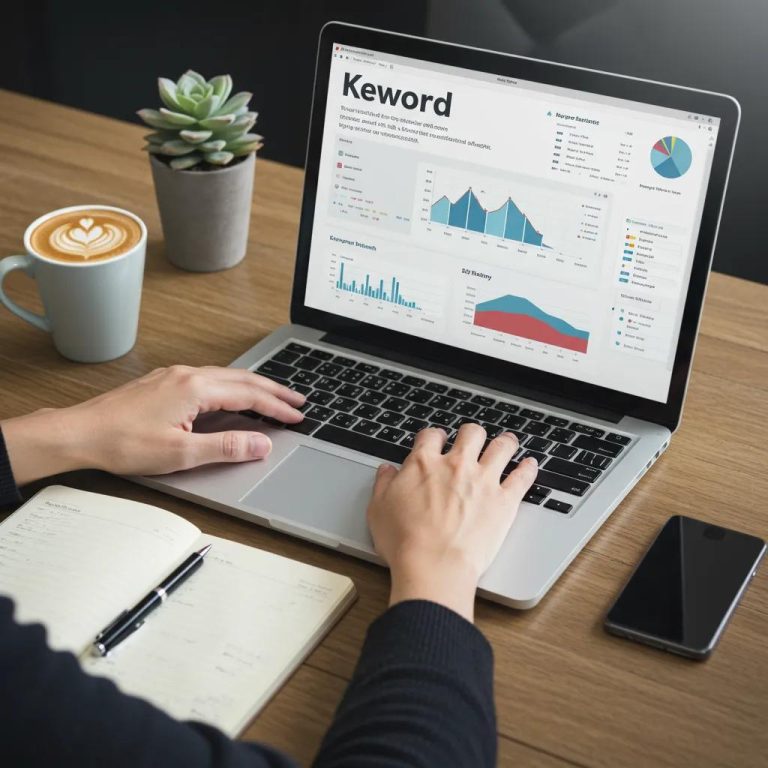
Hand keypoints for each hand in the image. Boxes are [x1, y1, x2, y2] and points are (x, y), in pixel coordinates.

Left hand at [1, 365, 304, 483]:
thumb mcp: (181, 453)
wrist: (79, 433)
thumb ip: (226, 447)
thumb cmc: (122, 443)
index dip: (277, 408)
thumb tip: (261, 444)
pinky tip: (232, 394)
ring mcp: (174, 376)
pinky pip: (209, 377)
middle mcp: (187, 375)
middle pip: (242, 379)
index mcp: (196, 389)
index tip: (297, 417)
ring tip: (272, 396)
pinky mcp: (163, 382)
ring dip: (253, 386)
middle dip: (273, 390)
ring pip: (226, 376)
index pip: (249, 396)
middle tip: (297, 400)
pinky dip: (232, 385)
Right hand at [367, 424, 537, 621]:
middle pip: (471, 433)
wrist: (433, 566)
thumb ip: (384, 484)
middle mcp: (456, 465)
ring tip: (507, 442)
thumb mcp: (378, 509)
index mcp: (424, 464)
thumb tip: (387, 471)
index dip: (434, 436)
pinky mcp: (504, 501)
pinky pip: (522, 477)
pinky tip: (530, 465)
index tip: (436, 441)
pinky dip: (528, 468)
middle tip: (472, 439)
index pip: (431, 436)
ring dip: (505, 442)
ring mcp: (483, 481)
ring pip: (501, 447)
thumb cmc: (404, 542)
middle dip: (471, 434)